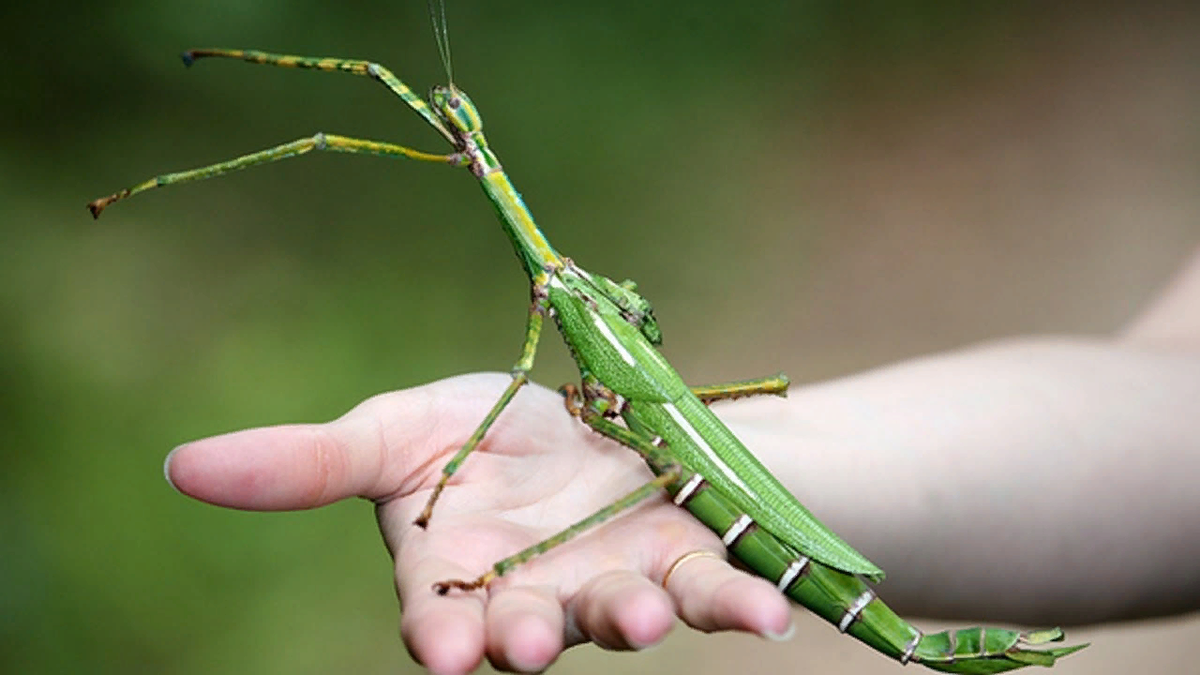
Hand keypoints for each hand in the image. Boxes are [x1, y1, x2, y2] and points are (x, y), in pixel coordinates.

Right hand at [165, 373, 792, 673]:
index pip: (439, 620)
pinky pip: (709, 591)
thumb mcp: (392, 433)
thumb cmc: (478, 433)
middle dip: (526, 638)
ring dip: (629, 621)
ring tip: (643, 619)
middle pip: (526, 633)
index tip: (448, 650)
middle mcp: (531, 601)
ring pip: (615, 618)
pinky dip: (738, 603)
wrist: (581, 417)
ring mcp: (608, 588)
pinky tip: (771, 613)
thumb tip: (178, 467)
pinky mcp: (680, 564)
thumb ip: (304, 465)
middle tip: (523, 645)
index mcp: (456, 577)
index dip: (442, 636)